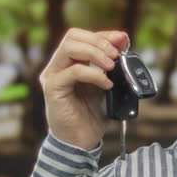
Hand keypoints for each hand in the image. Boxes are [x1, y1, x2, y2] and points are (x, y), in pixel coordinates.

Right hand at [39, 28, 128, 149]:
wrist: (82, 141)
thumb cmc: (93, 114)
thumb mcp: (108, 83)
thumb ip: (113, 63)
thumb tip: (123, 39)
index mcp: (70, 62)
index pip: (82, 36)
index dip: (103, 35)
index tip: (122, 39)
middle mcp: (58, 66)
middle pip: (73, 36)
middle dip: (99, 41)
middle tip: (116, 55)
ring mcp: (53, 76)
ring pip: (69, 48)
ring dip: (95, 53)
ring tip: (111, 66)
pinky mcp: (53, 89)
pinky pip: (73, 72)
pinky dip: (93, 74)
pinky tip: (107, 84)